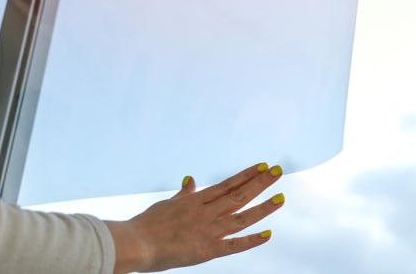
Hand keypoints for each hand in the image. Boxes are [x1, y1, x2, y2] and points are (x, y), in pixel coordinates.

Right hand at [106, 163, 284, 272]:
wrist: (136, 243)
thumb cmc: (147, 224)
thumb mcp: (167, 204)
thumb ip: (184, 194)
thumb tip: (191, 180)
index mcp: (196, 201)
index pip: (228, 184)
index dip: (247, 175)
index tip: (263, 166)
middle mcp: (206, 212)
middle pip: (239, 195)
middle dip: (260, 183)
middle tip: (278, 171)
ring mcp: (208, 230)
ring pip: (241, 217)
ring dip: (262, 207)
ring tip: (280, 197)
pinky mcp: (207, 250)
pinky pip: (234, 245)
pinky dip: (251, 240)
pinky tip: (268, 234)